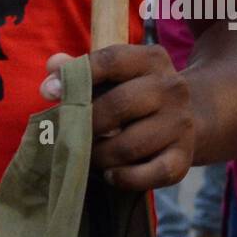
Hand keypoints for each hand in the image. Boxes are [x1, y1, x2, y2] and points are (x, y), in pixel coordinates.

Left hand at [42, 44, 194, 191]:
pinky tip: (109, 174)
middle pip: (118, 105)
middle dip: (85, 124)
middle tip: (66, 134)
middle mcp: (172, 88)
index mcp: (152, 59)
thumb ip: (81, 69)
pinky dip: (124, 178)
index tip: (48, 92)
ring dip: (98, 155)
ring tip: (85, 155)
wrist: (188, 118)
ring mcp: (181, 124)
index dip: (77, 75)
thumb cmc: (135, 93)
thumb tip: (52, 71)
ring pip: (129, 146)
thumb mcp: (113, 74)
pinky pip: (151, 174)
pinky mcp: (183, 159)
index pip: (111, 60)